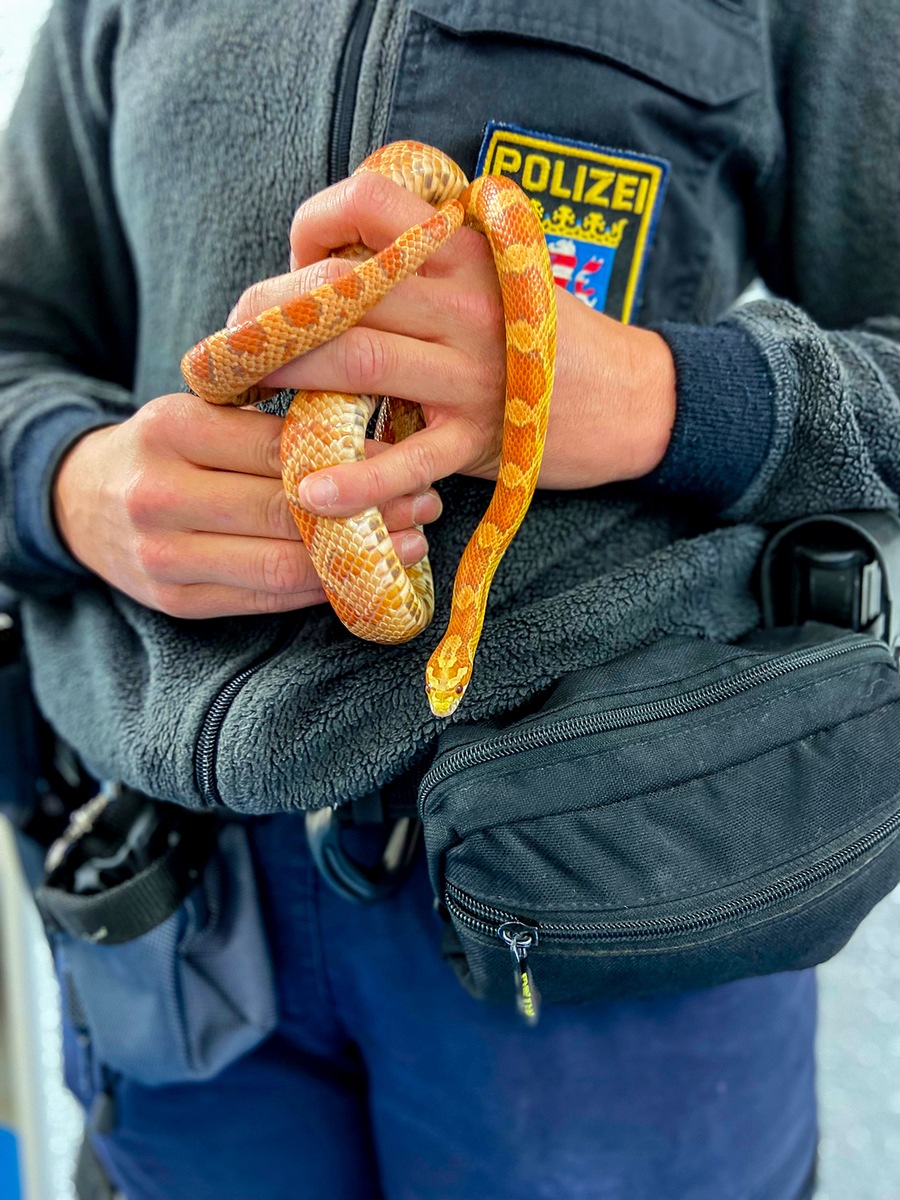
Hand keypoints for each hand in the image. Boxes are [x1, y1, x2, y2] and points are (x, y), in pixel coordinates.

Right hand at [52, 392, 440, 617]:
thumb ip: (265, 416)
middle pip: (285, 511)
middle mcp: (160, 493)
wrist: (80, 501)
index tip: (406, 456)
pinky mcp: (174, 601)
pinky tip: (362, 575)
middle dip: (368, 512)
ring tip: (410, 545)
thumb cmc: (163, 448)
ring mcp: (162, 555)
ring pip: (280, 566)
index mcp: (172, 428)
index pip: (281, 448)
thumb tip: (373, 425)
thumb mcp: (198, 410)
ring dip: (356, 561)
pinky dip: (320, 590)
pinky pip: (264, 600)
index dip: (353, 458)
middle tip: (425, 504)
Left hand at [229, 170, 676, 519]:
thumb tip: (331, 263)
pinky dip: (357, 476)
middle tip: (227, 345)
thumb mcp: (500, 273)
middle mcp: (464, 304)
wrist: (634, 397)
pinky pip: (410, 459)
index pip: (371, 205)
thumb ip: (427, 261)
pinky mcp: (481, 439)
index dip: (315, 223)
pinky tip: (308, 491)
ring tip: (240, 395)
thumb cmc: (549, 334)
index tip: (295, 263)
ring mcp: (472, 374)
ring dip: (288, 379)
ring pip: (361, 365)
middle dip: (268, 315)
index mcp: (465, 253)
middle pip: (344, 293)